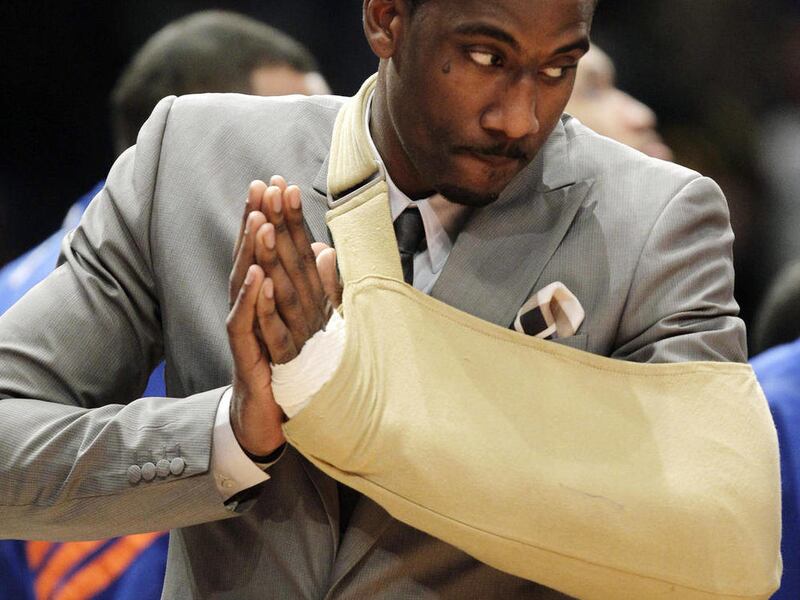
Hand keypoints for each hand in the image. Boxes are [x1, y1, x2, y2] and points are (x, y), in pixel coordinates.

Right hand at [226, 178, 341, 454]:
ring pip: (245, 284)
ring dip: (252, 252)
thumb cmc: (286, 368)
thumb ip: (316, 286)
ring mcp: (247, 330)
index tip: (282, 183)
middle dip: (258, 220)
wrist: (271, 420)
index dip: (276, 218)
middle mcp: (253, 308)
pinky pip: (245, 324)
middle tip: (262, 185)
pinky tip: (257, 276)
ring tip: (258, 220)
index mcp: (269, 298)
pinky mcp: (247, 355)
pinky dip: (251, 300)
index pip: (272, 251)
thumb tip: (323, 250)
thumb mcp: (307, 322)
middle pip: (254, 257)